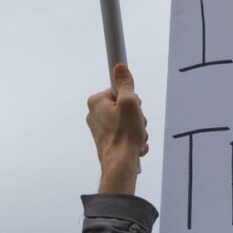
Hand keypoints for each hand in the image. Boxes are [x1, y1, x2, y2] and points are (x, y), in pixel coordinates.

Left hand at [86, 64, 148, 195]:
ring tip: (137, 136)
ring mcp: (100, 128)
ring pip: (126, 121)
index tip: (133, 102)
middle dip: (136, 115)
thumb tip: (120, 68)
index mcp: (96, 101)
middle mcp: (94, 114)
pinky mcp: (106, 139)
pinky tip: (136, 145)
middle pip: (123, 106)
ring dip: (137, 128)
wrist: (120, 164)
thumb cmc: (124, 135)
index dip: (131, 97)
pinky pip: (124, 133)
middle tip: (137, 122)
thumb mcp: (130, 102)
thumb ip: (126, 84)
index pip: (118, 89)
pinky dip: (133, 138)